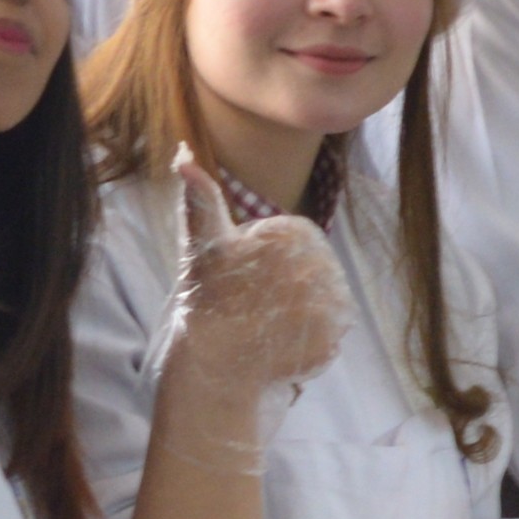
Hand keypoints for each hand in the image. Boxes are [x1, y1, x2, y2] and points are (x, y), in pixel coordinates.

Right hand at [157, 156, 346, 407]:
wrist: (215, 362)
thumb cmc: (206, 297)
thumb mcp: (202, 240)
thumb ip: (201, 196)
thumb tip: (183, 156)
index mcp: (296, 232)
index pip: (294, 244)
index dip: (265, 262)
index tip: (243, 279)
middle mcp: (323, 262)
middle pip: (311, 272)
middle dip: (285, 286)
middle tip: (251, 304)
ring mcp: (332, 302)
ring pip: (320, 301)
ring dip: (298, 313)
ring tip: (265, 325)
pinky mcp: (335, 337)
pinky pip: (327, 333)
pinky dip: (307, 341)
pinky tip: (280, 343)